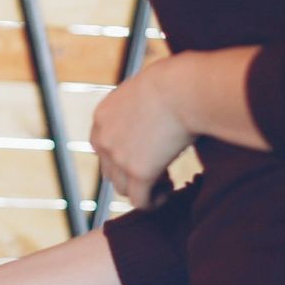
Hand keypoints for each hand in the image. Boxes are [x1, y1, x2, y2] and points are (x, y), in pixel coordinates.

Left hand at [90, 57, 193, 208]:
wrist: (182, 89)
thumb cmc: (173, 83)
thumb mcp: (144, 92)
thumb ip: (137, 109)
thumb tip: (150, 121)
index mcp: (102, 116)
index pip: (103, 147)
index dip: (123, 155)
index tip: (147, 153)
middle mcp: (103, 138)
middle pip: (110, 170)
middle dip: (133, 173)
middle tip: (160, 167)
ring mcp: (118, 157)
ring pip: (123, 188)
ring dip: (143, 188)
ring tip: (166, 179)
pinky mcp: (138, 173)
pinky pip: (140, 201)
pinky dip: (153, 201)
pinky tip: (168, 192)